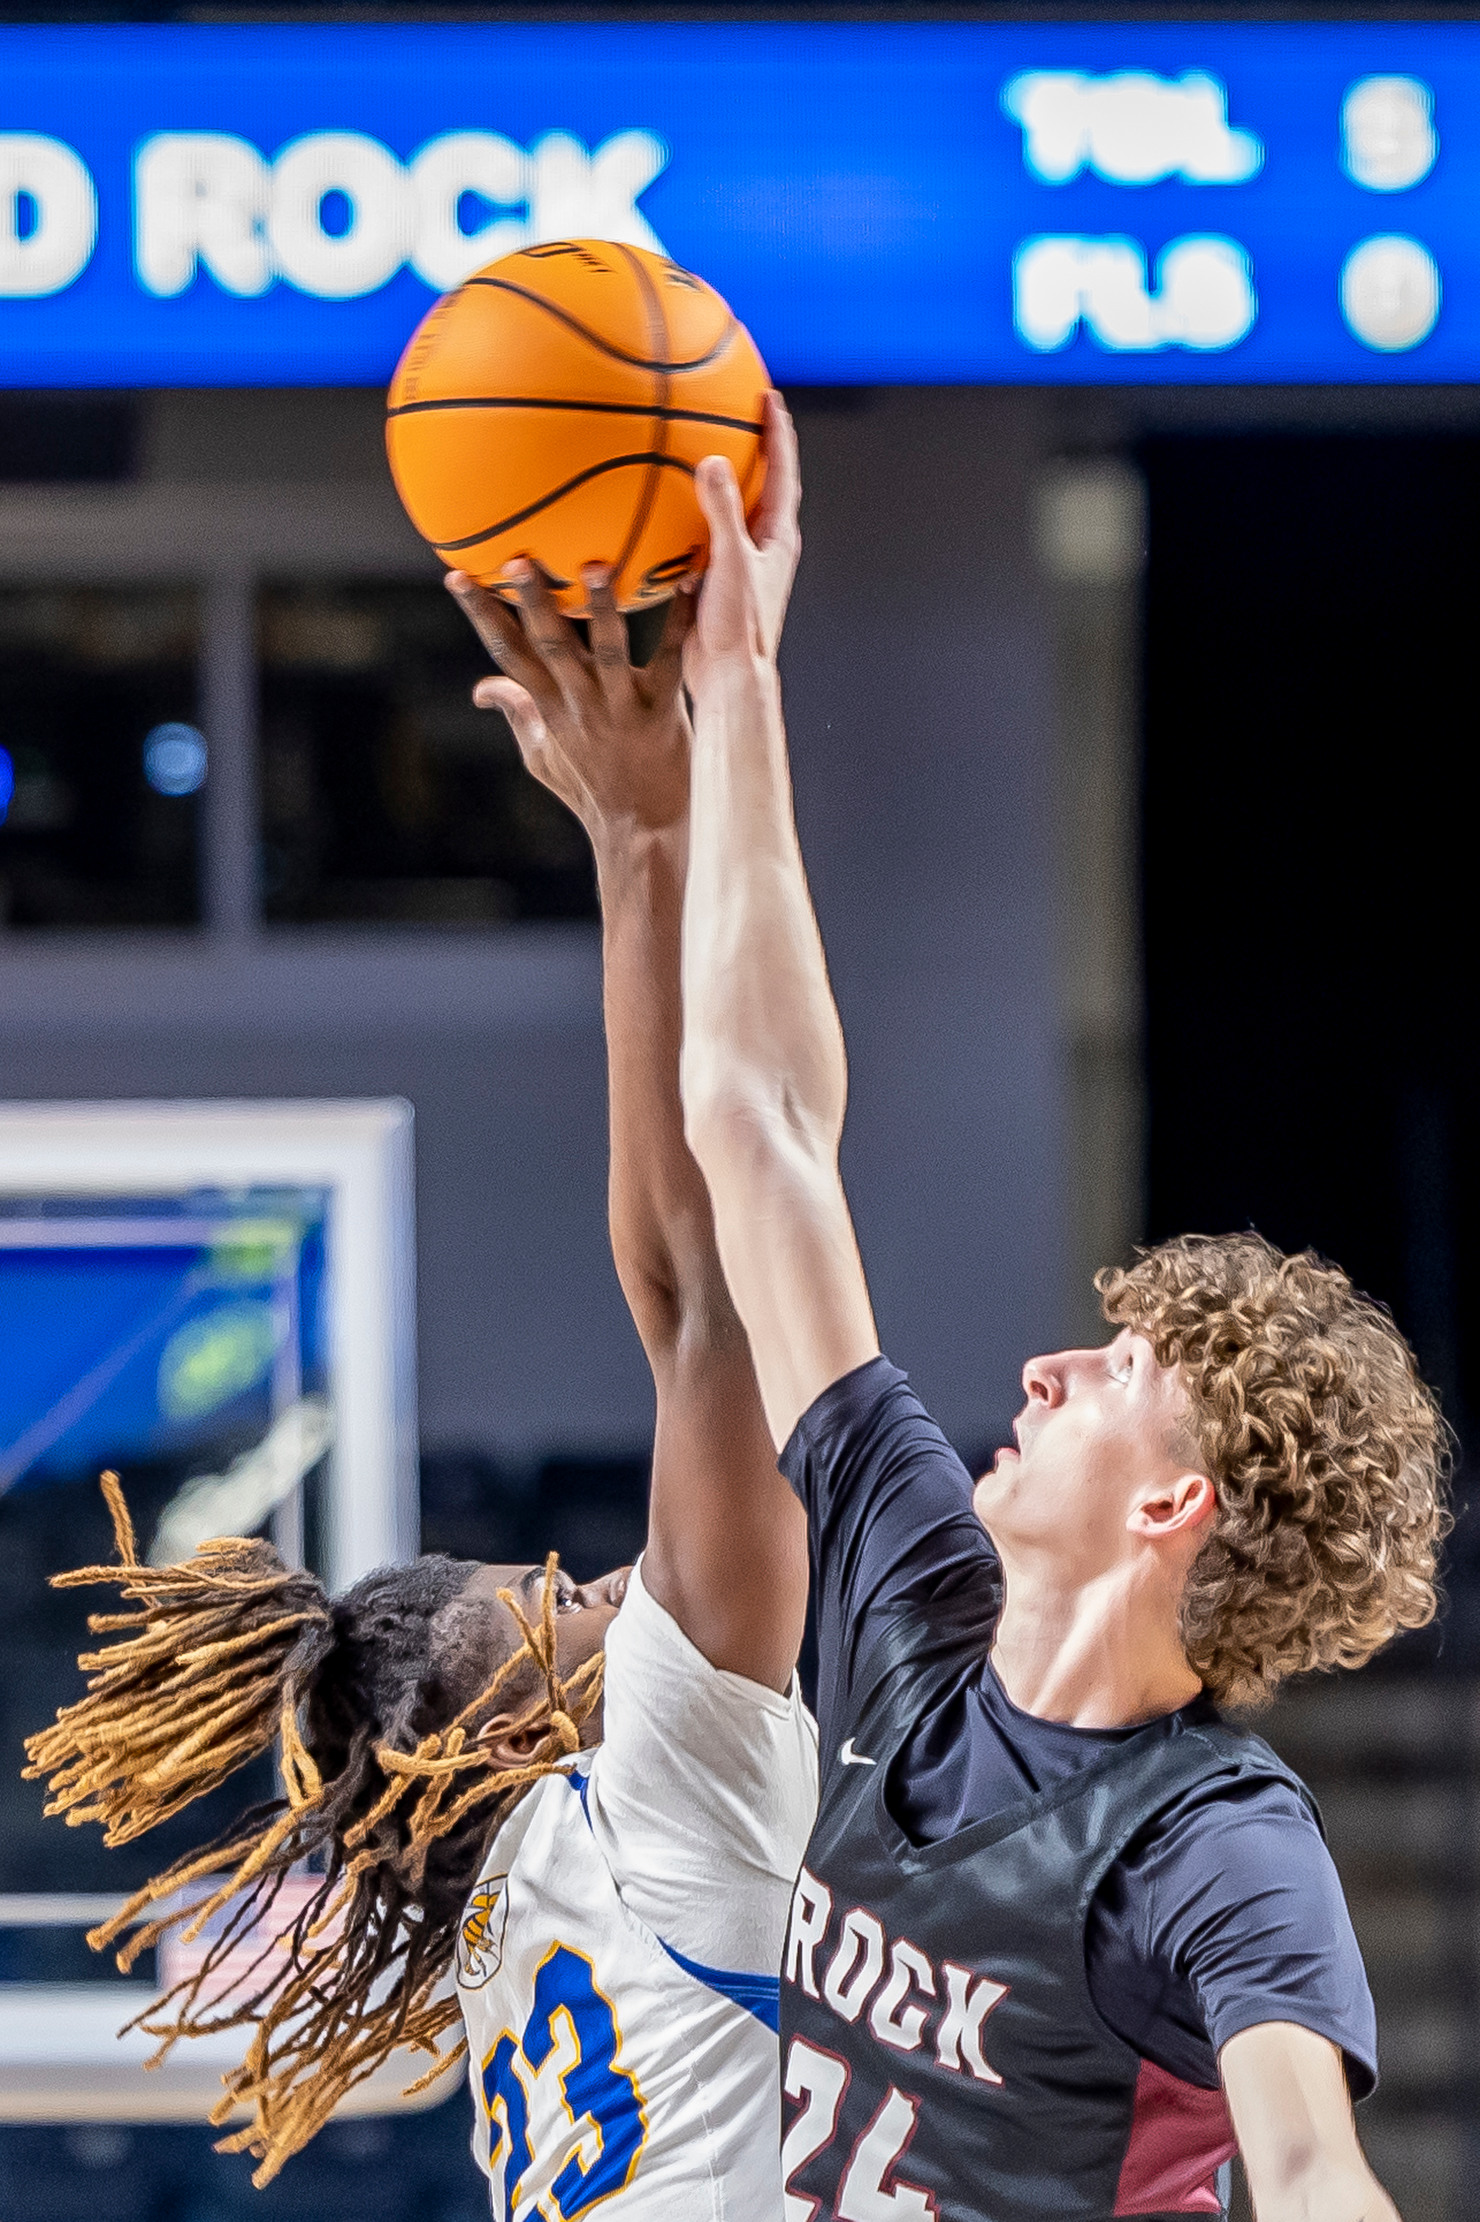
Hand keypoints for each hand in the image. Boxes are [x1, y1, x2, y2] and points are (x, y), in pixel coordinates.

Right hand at [445, 562, 693, 837]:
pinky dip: (678, 622)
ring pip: (607, 650)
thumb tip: (481, 689)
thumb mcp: (542, 758)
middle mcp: (580, 704)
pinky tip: (686, 582)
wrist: (641, 830)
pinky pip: (669, 661)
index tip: (457, 574)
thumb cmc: (593, 790)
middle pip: (549, 645)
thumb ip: (517, 715)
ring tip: (598, 566)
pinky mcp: (662, 713)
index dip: (481, 615)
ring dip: (601, 607)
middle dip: (531, 602)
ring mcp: (621, 709)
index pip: (507, 654)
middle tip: (516, 558)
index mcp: (548, 708)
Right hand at [685, 389, 801, 695]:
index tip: (768, 396)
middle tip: (735, 411)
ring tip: (695, 452)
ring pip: (729, 512)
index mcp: (778, 536)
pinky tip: (661, 512)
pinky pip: (700, 539)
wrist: (729, 679)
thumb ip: (722, 512)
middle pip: (761, 483)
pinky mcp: (717, 581)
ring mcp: (740, 564)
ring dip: (715, 484)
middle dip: (750, 446)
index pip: (783, 471)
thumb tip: (711, 461)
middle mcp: (764, 546)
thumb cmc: (740, 627)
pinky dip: (686, 519)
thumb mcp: (731, 562)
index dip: (777, 431)